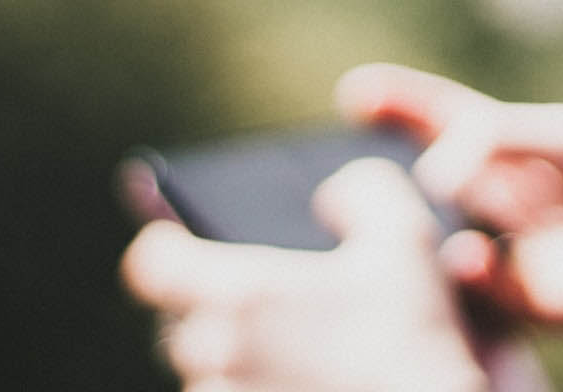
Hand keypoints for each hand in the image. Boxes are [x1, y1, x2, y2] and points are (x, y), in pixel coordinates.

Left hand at [121, 157, 510, 391]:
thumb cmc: (412, 344)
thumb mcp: (407, 240)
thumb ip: (363, 190)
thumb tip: (332, 195)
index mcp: (238, 295)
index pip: (149, 262)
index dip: (168, 249)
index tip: (188, 250)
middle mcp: (212, 358)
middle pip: (181, 324)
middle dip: (221, 316)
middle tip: (279, 316)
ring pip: (208, 376)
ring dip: (240, 366)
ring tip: (304, 363)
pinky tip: (308, 388)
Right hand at [336, 63, 562, 326]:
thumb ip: (495, 140)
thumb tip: (432, 171)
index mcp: (511, 146)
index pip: (442, 117)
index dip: (399, 102)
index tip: (355, 90)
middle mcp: (497, 196)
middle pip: (424, 177)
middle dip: (381, 170)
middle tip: (347, 166)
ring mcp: (501, 248)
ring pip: (433, 240)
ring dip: (414, 229)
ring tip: (427, 202)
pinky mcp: (513, 301)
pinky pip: (467, 286)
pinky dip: (464, 269)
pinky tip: (474, 256)